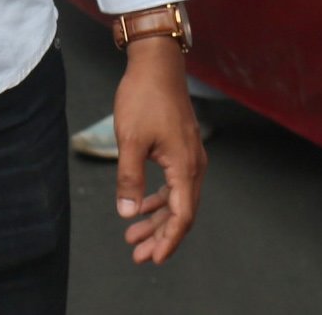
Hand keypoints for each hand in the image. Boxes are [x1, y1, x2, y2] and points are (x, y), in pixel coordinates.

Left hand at [113, 37, 206, 263]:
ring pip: (177, 198)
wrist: (156, 63)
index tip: (154, 258)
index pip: (182, 215)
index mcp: (185, 166)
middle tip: (138, 254)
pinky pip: (174, 183)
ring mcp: (189, 156)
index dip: (168, 239)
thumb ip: (129, 178)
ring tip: (133, 236)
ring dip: (156, 218)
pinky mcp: (181, 148)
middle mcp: (194, 165)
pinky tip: (141, 205)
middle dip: (160, 235)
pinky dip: (159, 198)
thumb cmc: (143, 97)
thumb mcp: (129, 139)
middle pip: (181, 212)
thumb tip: (127, 213)